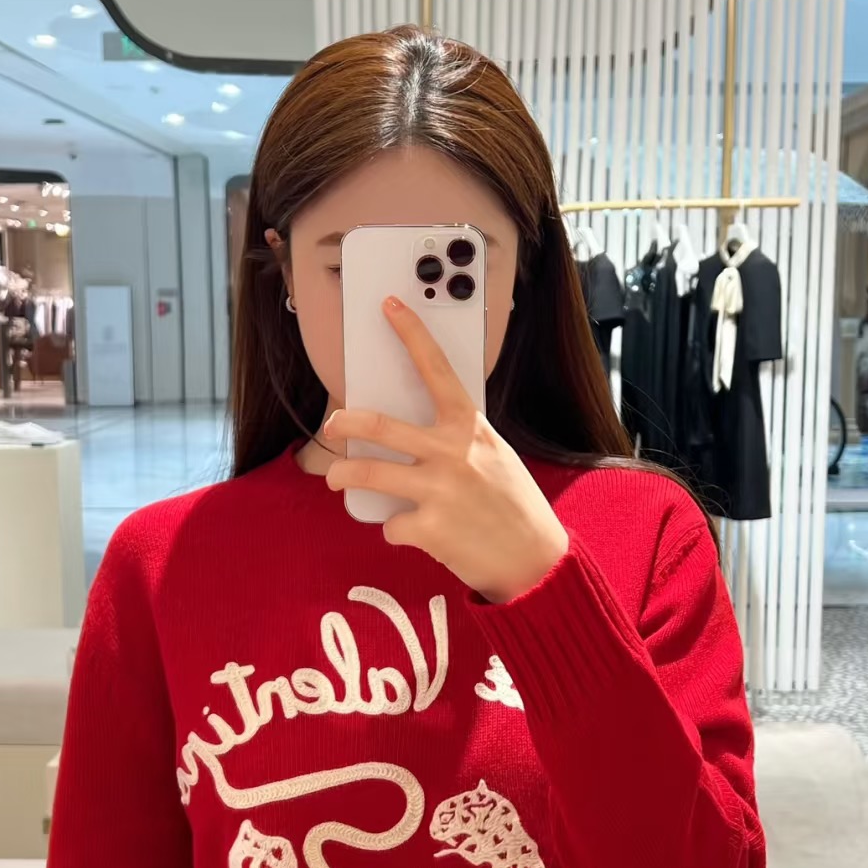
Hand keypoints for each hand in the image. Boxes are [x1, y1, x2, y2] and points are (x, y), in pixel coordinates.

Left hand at [322, 296, 568, 603]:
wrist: (535, 560)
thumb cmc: (513, 505)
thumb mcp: (494, 456)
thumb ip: (458, 440)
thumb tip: (412, 435)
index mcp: (471, 428)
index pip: (437, 370)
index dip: (411, 333)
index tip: (390, 307)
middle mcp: (452, 453)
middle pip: (379, 426)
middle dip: (344, 422)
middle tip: (332, 425)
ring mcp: (439, 490)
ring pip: (368, 473)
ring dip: (343, 475)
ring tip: (337, 479)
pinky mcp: (429, 529)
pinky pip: (390, 525)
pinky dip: (394, 530)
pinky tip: (413, 532)